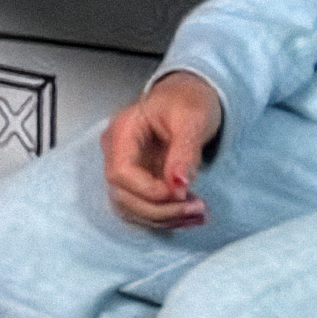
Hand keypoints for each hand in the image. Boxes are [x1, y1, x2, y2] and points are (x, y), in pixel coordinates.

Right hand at [100, 72, 223, 230]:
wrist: (189, 99)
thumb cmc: (188, 100)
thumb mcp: (192, 118)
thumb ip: (184, 151)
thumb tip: (178, 184)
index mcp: (123, 130)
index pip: (121, 172)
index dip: (147, 190)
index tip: (179, 193)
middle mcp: (117, 152)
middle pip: (123, 196)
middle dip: (161, 209)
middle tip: (197, 209)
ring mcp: (125, 170)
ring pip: (132, 209)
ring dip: (166, 218)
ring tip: (200, 215)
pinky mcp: (137, 183)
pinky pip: (145, 208)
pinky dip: (168, 217)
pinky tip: (192, 215)